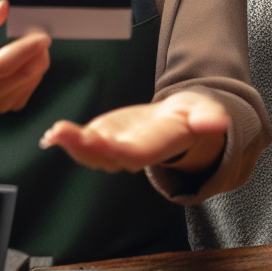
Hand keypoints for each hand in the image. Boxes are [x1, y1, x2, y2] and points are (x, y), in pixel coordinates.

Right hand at [0, 0, 51, 112]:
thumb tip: (3, 10)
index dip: (25, 51)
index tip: (43, 36)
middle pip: (19, 76)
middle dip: (37, 52)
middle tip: (38, 29)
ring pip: (27, 83)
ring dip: (37, 60)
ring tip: (29, 40)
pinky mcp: (0, 105)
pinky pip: (28, 89)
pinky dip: (34, 71)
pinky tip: (25, 57)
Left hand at [40, 90, 229, 172]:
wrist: (180, 123)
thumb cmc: (190, 118)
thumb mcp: (203, 113)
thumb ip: (208, 118)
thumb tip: (219, 122)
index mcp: (155, 146)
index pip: (134, 154)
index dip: (116, 151)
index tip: (98, 141)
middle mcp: (131, 152)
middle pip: (105, 157)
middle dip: (83, 149)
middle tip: (63, 134)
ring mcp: (115, 148)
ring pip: (90, 153)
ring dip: (70, 144)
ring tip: (54, 133)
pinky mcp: (103, 138)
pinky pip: (82, 143)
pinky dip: (66, 139)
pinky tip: (52, 134)